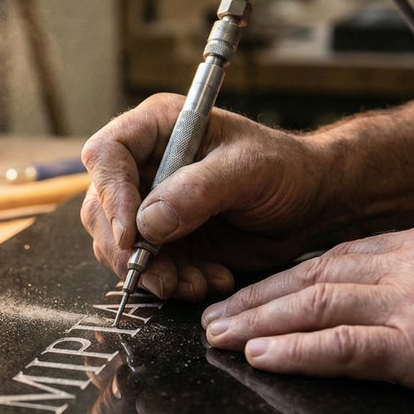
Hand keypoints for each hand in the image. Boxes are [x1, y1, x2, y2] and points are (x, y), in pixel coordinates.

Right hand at [80, 93, 338, 300]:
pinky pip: (148, 268)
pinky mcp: (165, 241)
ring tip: (195, 284)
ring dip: (152, 273)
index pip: (107, 155)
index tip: (131, 235)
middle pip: (101, 208)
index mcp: (157, 129)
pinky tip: (209, 281)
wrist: (311, 203)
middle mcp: (145, 166)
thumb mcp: (248, 170)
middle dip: (127, 249)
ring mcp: (151, 206)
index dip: (110, 195)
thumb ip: (198, 191)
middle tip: (160, 276)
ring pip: (119, 246)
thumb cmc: (286, 169)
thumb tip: (147, 222)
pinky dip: (173, 283)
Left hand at [202, 220, 413, 413]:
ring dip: (258, 322)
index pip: (337, 257)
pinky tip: (261, 354)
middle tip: (214, 315)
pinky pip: (345, 347)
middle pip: (312, 276)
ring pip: (316, 305)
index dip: (284, 278)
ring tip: (218, 335)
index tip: (252, 293)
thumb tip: (379, 305)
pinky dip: (296, 350)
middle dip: (256, 298)